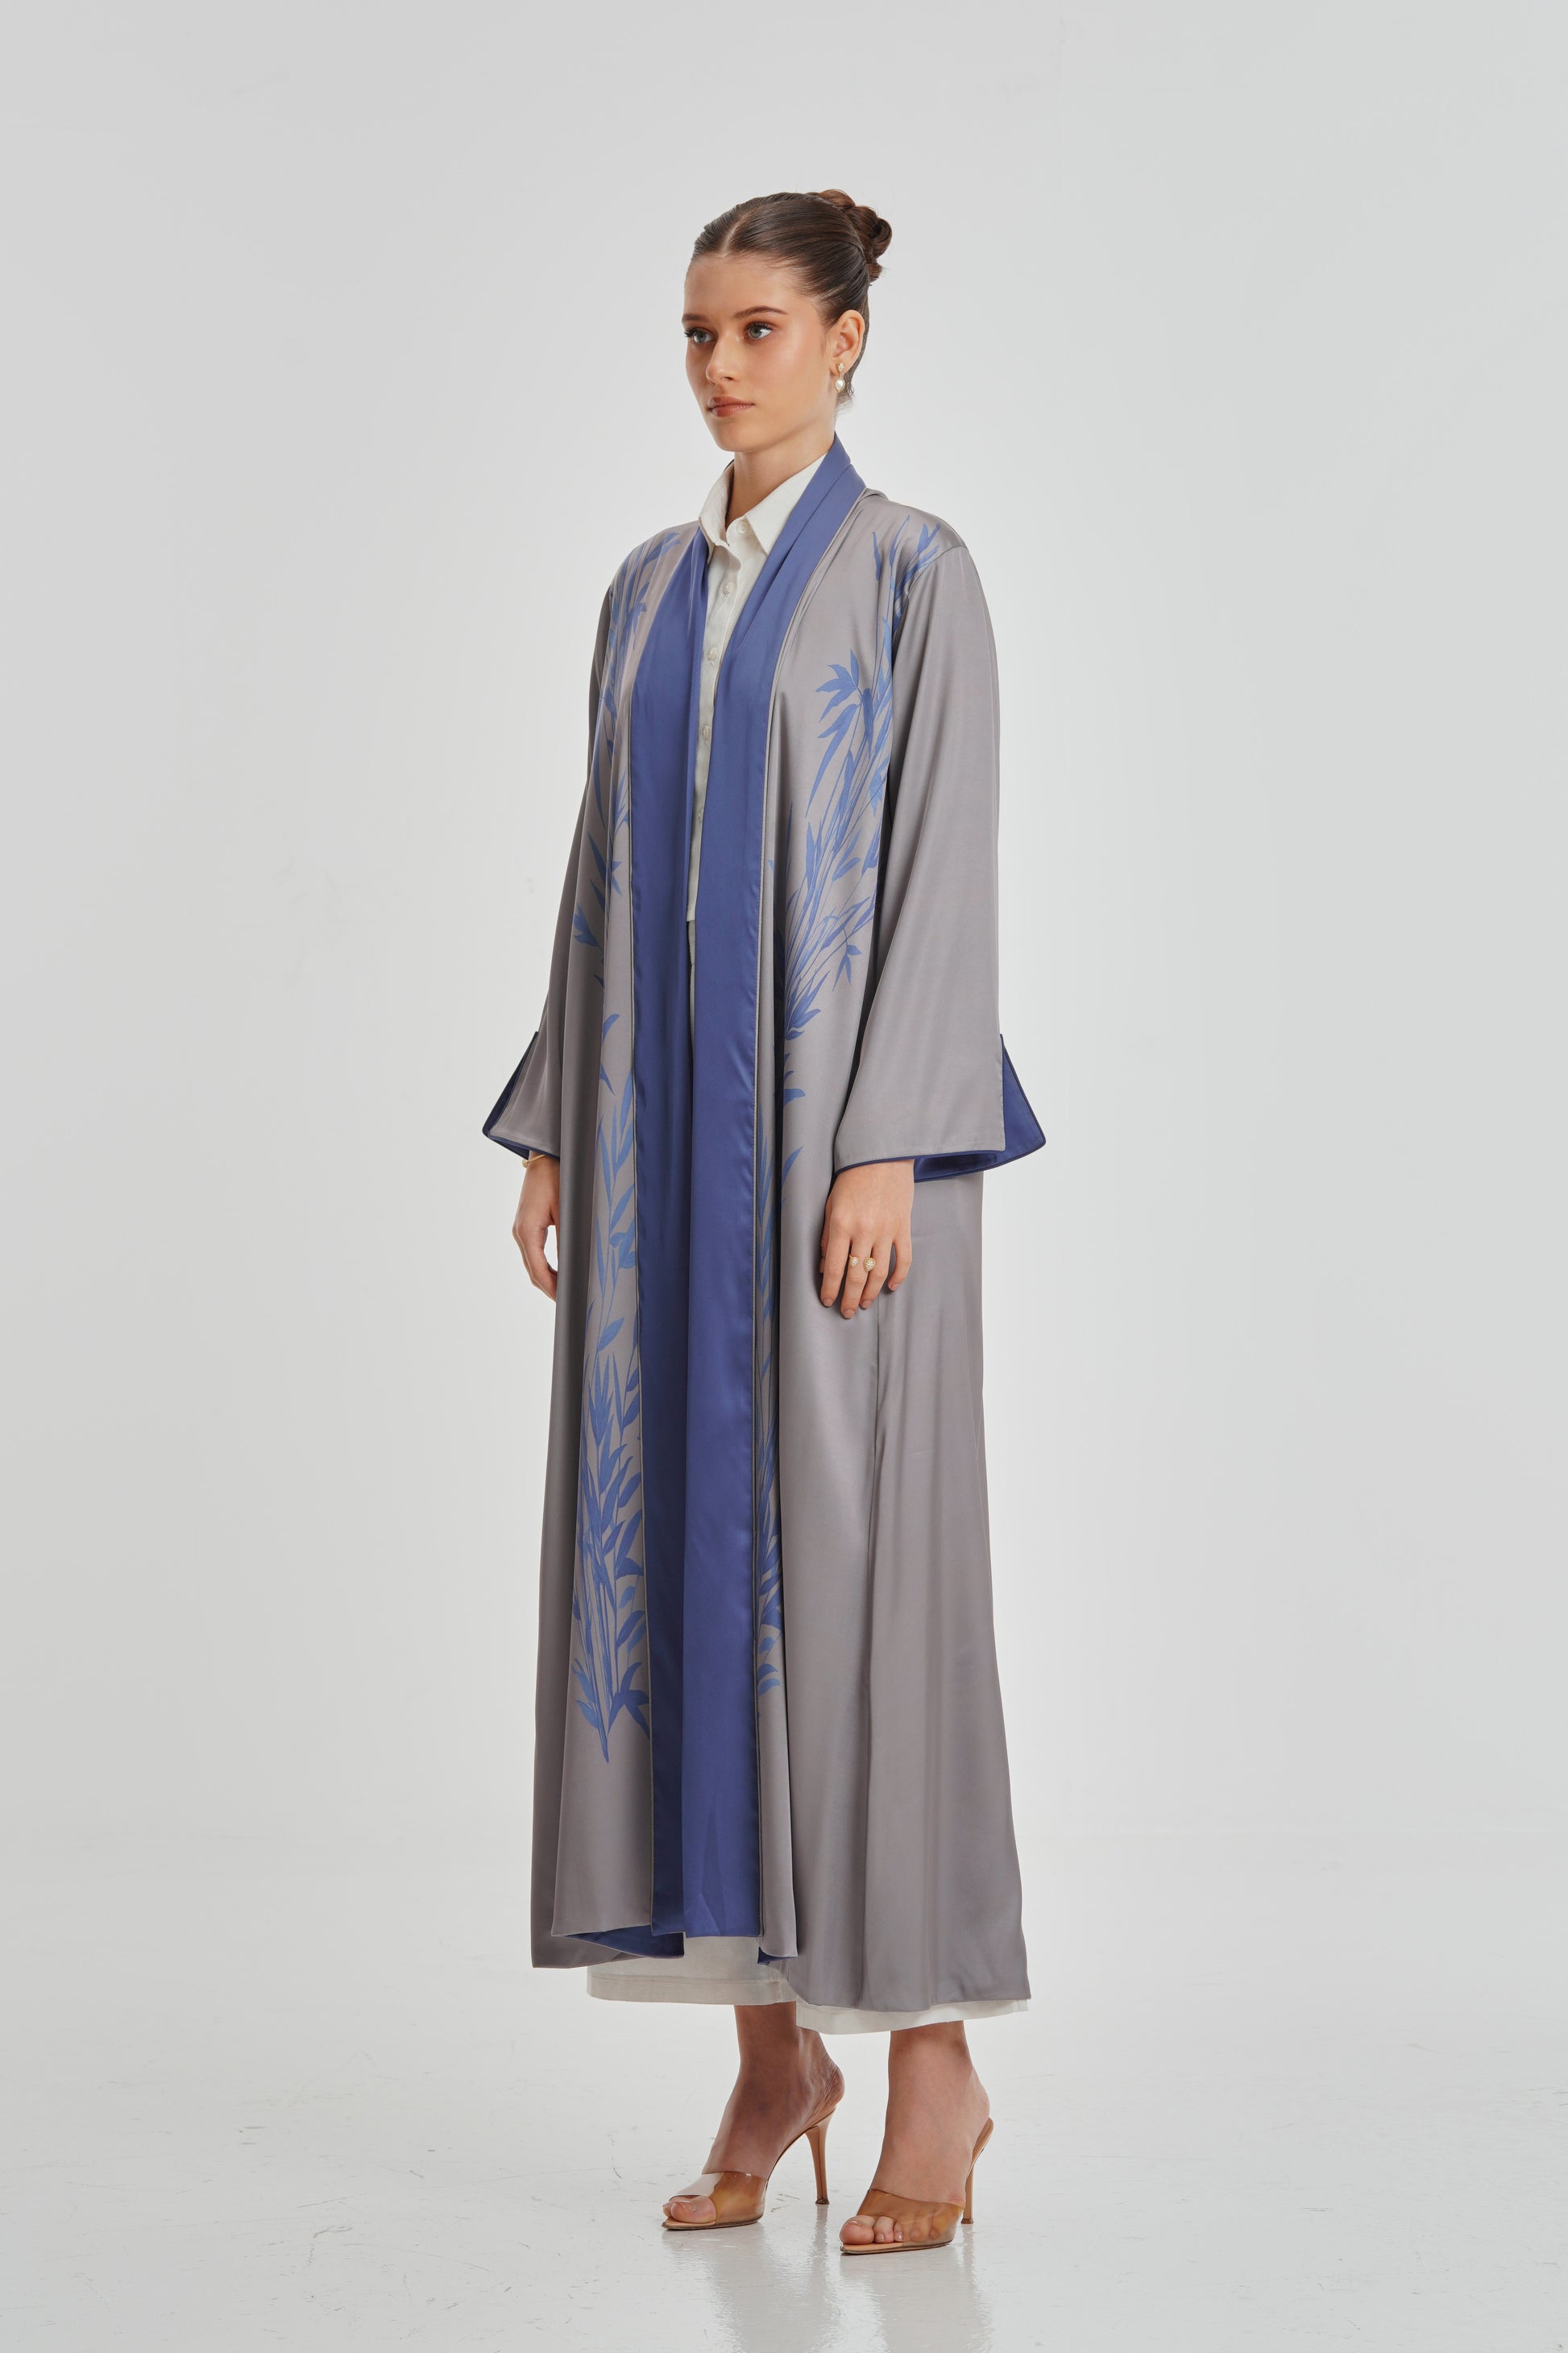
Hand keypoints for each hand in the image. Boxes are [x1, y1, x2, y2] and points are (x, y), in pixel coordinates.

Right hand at [512, 1153, 559, 1300]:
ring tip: (566, 1291)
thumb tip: (573, 1265)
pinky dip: (544, 1267)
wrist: (544, 1157)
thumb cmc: (557, 1178)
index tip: (566, 1301)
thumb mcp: (566, 1211)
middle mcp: (519, 1233)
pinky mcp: (525, 1226)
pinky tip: (558, 1272)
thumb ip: (567, 1240)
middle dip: (550, 1288)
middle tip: (570, 1302)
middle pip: (533, 1272)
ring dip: (547, 1279)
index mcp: (527, 1231)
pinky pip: (533, 1254)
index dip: (552, 1289)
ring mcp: (520, 1230)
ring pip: (532, 1264)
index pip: (538, 1271)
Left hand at [819, 1160, 914, 1318]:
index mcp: (841, 1225)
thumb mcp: (830, 1204)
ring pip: (879, 1273)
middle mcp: (864, 1231)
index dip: (831, 1289)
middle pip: (857, 1276)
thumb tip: (826, 1266)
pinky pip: (904, 1259)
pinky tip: (890, 1287)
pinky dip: (899, 1277)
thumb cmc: (851, 1178)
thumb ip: (827, 1237)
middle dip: (850, 1299)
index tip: (828, 1302)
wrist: (882, 1155)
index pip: (835, 1268)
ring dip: (871, 1293)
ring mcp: (887, 1231)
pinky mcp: (904, 1227)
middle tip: (847, 1312)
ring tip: (864, 1304)